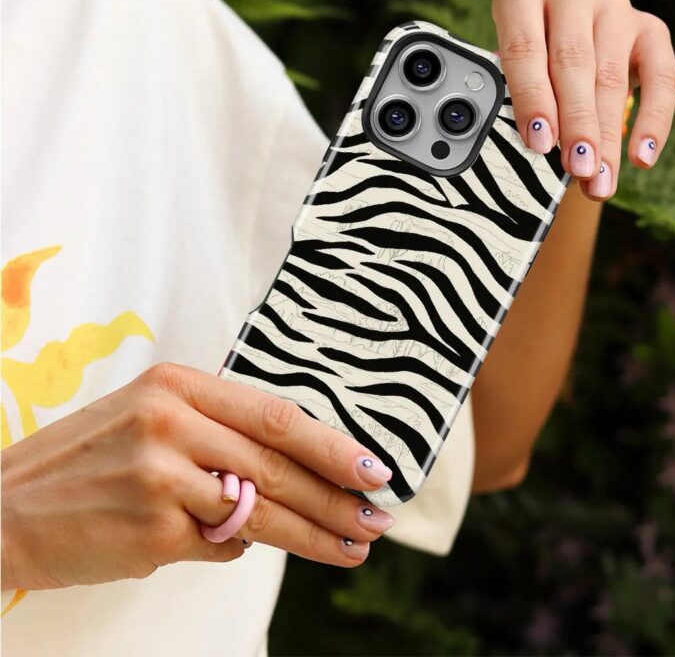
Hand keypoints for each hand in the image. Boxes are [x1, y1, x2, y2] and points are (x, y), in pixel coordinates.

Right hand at [1, 363, 394, 589]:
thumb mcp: (149, 416)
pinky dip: (235, 548)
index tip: (373, 468)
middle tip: (378, 517)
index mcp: (179, 385)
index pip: (277, 416)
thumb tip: (288, 468)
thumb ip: (217, 432)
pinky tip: (239, 545)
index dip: (332, 445)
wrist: (2, 505)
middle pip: (278, 466)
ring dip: (311, 535)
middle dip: (336, 497)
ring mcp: (162, 479)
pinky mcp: (152, 531)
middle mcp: (173, 424)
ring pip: (259, 512)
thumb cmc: (87, 459)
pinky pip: (220, 545)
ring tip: (351, 547)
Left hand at [492, 0, 674, 199]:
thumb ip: (505, 94)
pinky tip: (642, 157)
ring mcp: (613, 2)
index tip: (539, 144)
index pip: (526, 46)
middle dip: (576, 124)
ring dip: (607, 136)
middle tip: (578, 170)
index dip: (533, 98)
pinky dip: (653, 121)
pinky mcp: (649, 25)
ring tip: (600, 180)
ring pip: (612, 76)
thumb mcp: (502, 65)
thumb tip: (520, 147)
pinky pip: (660, 77)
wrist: (558, 31)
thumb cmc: (521, 59)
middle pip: (573, 63)